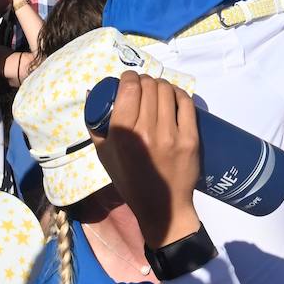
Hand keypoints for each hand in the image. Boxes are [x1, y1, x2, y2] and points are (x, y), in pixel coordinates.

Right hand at [89, 72, 200, 248]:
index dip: (129, 77)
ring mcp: (171, 135)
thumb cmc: (130, 180)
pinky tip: (174, 96)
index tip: (130, 80)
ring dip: (161, 85)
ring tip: (158, 91)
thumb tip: (92, 93)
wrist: (162, 206)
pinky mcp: (190, 138)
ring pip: (167, 91)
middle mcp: (146, 131)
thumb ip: (95, 125)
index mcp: (123, 134)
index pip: (129, 88)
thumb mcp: (105, 155)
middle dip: (145, 81)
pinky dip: (179, 94)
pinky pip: (186, 103)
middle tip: (144, 86)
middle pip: (149, 86)